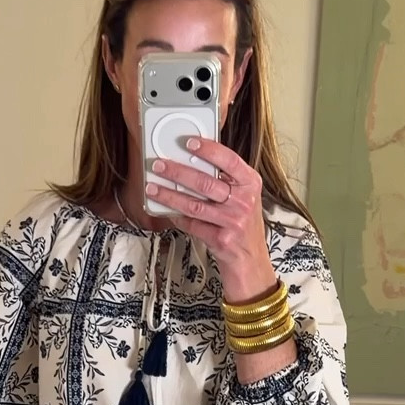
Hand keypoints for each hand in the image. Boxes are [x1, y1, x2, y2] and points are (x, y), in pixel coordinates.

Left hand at [146, 138, 274, 298]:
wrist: (251, 262)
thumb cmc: (243, 226)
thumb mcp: (243, 198)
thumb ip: (225, 181)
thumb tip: (192, 163)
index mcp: (251, 184)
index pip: (229, 160)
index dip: (208, 149)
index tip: (188, 142)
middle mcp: (244, 201)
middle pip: (205, 182)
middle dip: (177, 172)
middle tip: (158, 165)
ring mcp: (234, 222)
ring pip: (194, 204)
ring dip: (169, 195)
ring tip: (153, 188)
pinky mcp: (222, 240)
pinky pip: (192, 224)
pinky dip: (177, 217)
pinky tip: (166, 211)